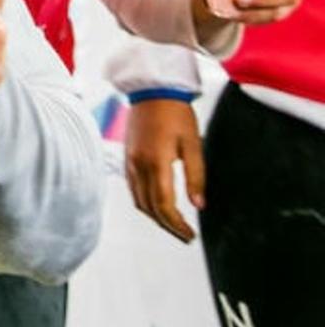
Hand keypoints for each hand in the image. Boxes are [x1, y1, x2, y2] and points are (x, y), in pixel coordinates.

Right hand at [123, 97, 204, 242]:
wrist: (152, 90)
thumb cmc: (176, 114)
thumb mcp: (193, 145)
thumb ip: (196, 177)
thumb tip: (198, 205)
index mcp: (156, 162)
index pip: (164, 205)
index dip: (177, 224)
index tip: (190, 235)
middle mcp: (139, 165)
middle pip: (150, 207)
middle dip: (167, 225)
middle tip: (184, 235)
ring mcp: (130, 162)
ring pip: (139, 201)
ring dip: (155, 217)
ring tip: (173, 224)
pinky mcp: (128, 157)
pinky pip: (133, 188)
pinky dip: (145, 202)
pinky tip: (157, 205)